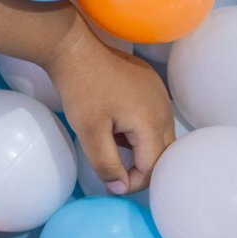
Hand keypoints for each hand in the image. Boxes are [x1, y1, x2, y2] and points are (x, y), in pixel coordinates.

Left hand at [46, 22, 175, 194]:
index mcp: (152, 122)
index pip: (153, 166)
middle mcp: (164, 108)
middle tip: (115, 172)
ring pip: (160, 134)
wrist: (72, 48)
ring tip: (112, 142)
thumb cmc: (80, 89)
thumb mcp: (88, 132)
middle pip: (163, 152)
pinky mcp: (150, 82)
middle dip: (141, 167)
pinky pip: (154, 114)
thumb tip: (121, 189)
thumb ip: (107, 164)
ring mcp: (159, 92)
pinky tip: (116, 122)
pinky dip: (140, 127)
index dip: (134, 182)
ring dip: (141, 146)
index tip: (112, 186)